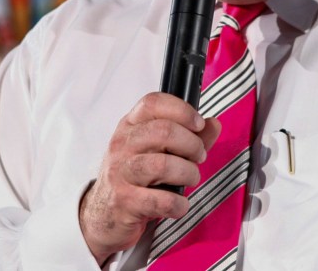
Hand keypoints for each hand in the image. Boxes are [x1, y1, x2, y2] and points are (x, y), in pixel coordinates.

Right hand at [79, 92, 220, 264]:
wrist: (104, 214)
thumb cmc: (134, 178)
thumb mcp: (157, 151)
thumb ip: (188, 137)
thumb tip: (213, 124)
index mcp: (130, 126)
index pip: (153, 103)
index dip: (181, 110)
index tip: (198, 124)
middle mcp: (122, 145)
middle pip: (163, 131)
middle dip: (192, 145)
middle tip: (199, 156)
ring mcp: (120, 173)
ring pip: (162, 165)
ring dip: (188, 173)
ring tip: (191, 179)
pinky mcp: (124, 201)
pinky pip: (160, 200)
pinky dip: (178, 204)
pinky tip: (179, 204)